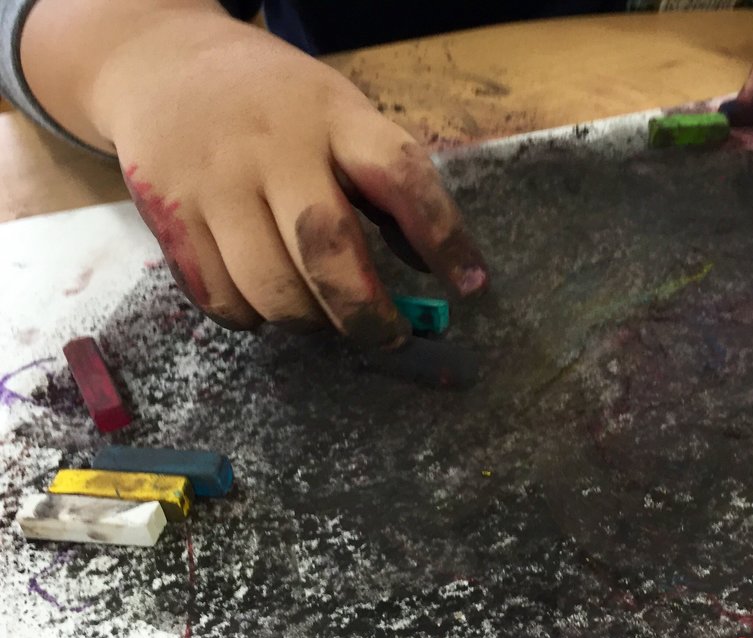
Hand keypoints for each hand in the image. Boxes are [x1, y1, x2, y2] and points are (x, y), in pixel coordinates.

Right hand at [37, 8, 487, 344]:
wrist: (158, 62)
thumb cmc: (274, 103)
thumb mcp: (338, 114)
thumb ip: (383, 181)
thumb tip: (433, 269)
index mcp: (332, 116)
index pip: (400, 175)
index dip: (443, 236)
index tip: (472, 287)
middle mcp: (271, 147)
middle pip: (327, 250)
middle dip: (366, 312)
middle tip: (390, 338)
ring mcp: (213, 183)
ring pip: (272, 289)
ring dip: (309, 322)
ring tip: (322, 316)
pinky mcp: (168, 217)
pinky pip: (221, 300)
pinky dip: (253, 318)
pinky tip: (266, 301)